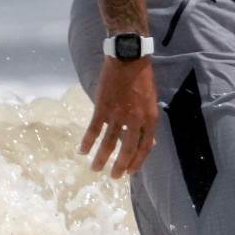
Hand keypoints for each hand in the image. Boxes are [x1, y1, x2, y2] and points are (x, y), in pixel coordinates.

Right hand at [81, 57, 158, 178]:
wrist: (128, 58)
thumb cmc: (142, 77)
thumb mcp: (152, 100)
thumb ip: (148, 121)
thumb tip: (149, 141)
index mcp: (149, 118)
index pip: (145, 146)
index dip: (138, 161)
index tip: (131, 172)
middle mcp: (134, 120)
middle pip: (127, 149)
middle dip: (120, 166)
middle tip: (114, 177)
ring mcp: (117, 115)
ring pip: (109, 143)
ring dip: (101, 158)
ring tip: (95, 169)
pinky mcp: (102, 108)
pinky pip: (93, 130)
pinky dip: (87, 142)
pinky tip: (82, 151)